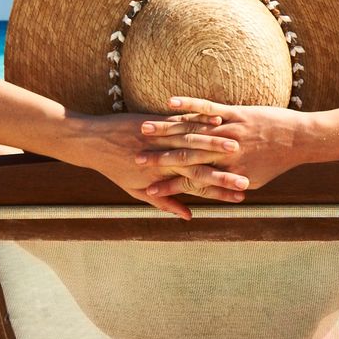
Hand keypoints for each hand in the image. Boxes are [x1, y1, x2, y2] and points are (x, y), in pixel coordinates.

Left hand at [71, 111, 251, 218]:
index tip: (240, 197)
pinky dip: (201, 122)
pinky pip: (183, 121)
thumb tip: (187, 216)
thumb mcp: (136, 190)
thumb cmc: (113, 167)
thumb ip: (164, 202)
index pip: (196, 188)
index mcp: (161, 178)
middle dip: (226, 173)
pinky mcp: (157, 122)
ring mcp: (161, 140)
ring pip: (194, 144)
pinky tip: (220, 122)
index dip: (219, 193)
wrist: (90, 141)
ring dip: (218, 147)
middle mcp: (164, 160)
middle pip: (200, 168)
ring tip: (240, 149)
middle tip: (248, 179)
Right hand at [134, 97, 311, 192]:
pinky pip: (208, 107)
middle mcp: (224, 153)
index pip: (190, 180)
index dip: (168, 186)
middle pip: (184, 156)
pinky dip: (189, 105)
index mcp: (226, 171)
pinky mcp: (235, 113)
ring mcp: (229, 131)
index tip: (146, 189)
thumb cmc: (277, 162)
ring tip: (143, 129)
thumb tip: (210, 195)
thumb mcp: (253, 180)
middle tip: (135, 158)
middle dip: (157, 157)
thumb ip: (228, 186)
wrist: (301, 140)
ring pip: (192, 131)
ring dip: (165, 130)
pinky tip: (170, 102)